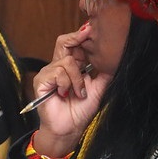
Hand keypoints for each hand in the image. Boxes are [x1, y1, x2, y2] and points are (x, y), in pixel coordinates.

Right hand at [31, 23, 111, 156]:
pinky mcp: (41, 81)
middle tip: (87, 34)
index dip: (82, 36)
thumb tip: (116, 59)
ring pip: (67, 62)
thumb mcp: (97, 89)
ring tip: (79, 93)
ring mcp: (48, 73)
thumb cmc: (79, 112)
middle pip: (63, 42)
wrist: (69, 129)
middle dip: (77, 38)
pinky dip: (67, 84)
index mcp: (70, 67)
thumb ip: (103, 74)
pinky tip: (67, 94)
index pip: (73, 45)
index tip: (93, 29)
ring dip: (77, 79)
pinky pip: (58, 72)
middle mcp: (58, 67)